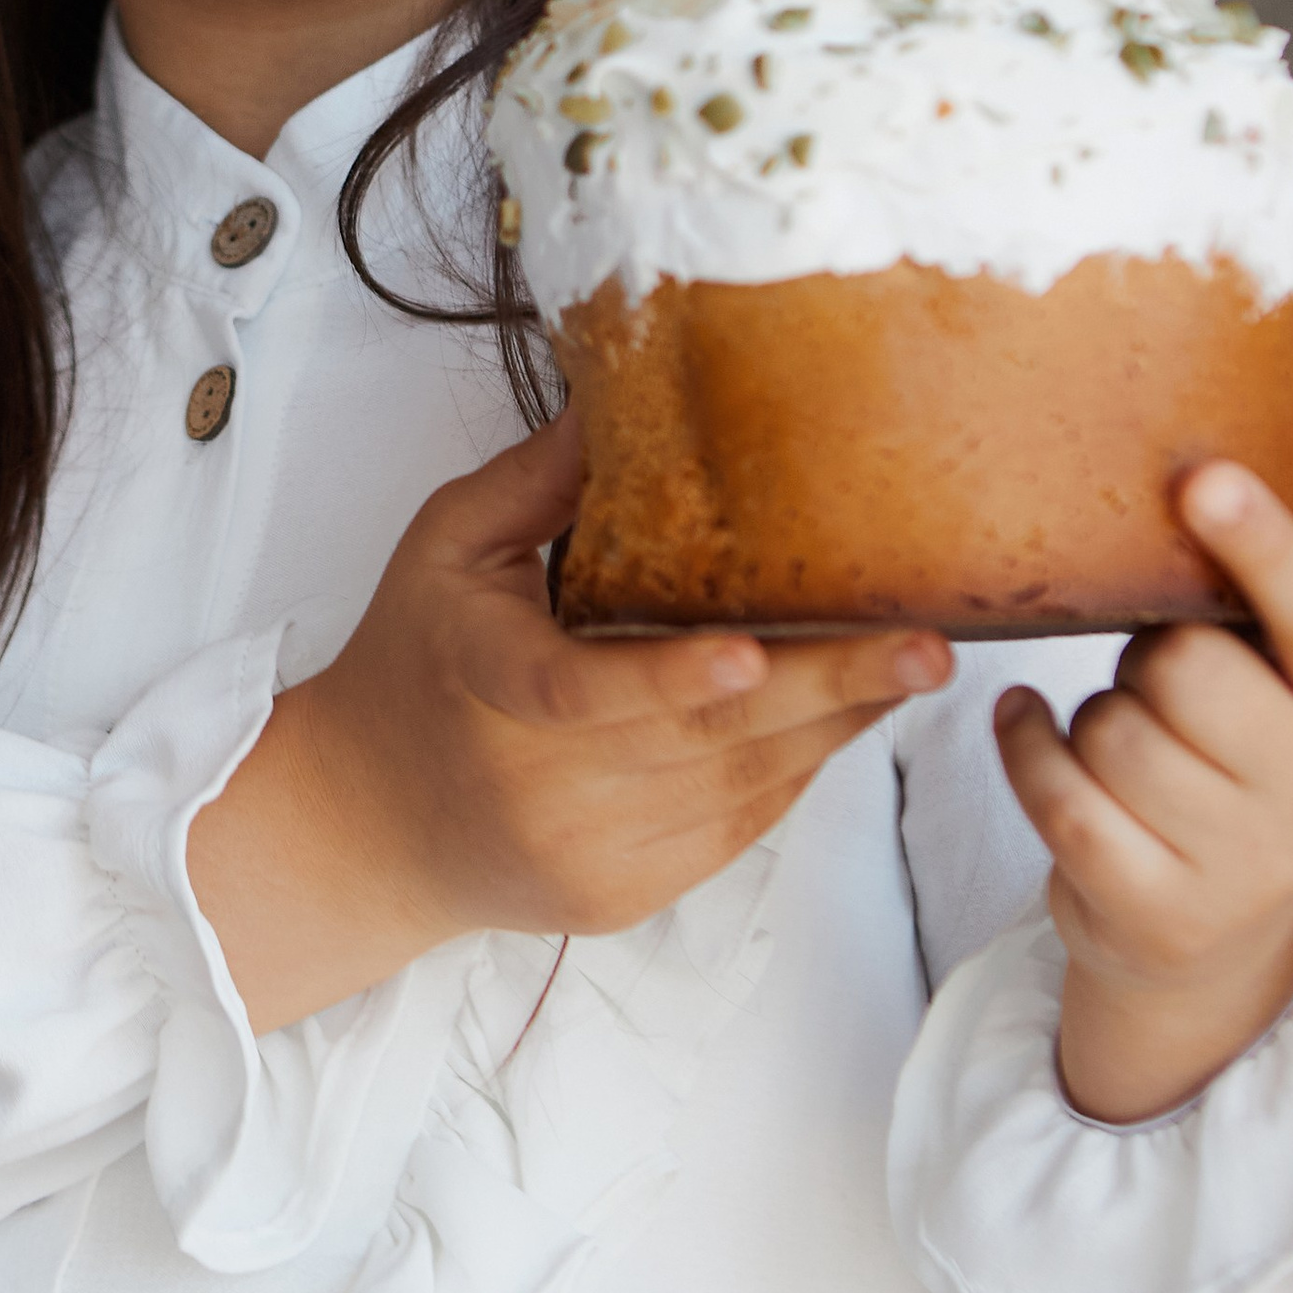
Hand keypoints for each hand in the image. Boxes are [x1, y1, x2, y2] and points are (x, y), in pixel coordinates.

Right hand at [190, 407, 950, 1031]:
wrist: (368, 826)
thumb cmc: (413, 664)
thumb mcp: (443, 550)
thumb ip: (536, 480)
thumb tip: (624, 398)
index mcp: (487, 685)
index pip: (580, 691)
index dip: (668, 677)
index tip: (747, 651)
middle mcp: (541, 785)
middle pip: (702, 738)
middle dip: (827, 690)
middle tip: (924, 647)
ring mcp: (590, 851)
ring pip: (738, 786)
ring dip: (833, 724)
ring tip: (910, 664)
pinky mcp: (626, 894)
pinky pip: (738, 827)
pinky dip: (795, 768)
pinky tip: (841, 713)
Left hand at [995, 430, 1292, 1125]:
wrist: (1213, 925)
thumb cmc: (1262, 748)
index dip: (1266, 548)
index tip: (1204, 477)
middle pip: (1190, 666)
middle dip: (1154, 651)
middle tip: (1166, 671)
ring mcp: (1243, 868)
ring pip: (1116, 728)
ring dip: (1098, 711)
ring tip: (1130, 729)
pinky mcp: (1157, 910)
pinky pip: (1059, 791)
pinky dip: (1027, 745)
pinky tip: (1032, 727)